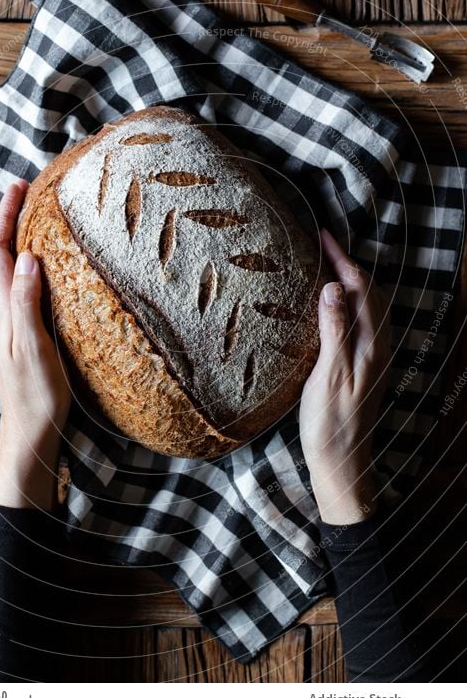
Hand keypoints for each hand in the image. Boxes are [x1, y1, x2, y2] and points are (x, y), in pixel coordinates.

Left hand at [0, 180, 71, 509]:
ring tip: (33, 218)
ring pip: (5, 269)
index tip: (19, 186)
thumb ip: (27, 301)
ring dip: (14, 238)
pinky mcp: (21, 331)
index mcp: (2, 309)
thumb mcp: (33, 346)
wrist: (30, 428)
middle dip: (6, 220)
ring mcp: (9, 321)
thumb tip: (28, 256)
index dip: (5, 217)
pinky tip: (43, 264)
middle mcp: (0, 310)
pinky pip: (18, 285)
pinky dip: (25, 262)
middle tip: (26, 193)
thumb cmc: (35, 392)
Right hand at [299, 229, 390, 524]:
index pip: (360, 288)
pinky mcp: (362, 367)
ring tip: (326, 268)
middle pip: (369, 293)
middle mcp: (377, 347)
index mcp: (371, 344)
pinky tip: (330, 309)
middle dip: (349, 265)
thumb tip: (334, 286)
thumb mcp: (329, 373)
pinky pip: (359, 323)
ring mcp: (371, 357)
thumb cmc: (331, 422)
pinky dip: (348, 304)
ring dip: (351, 283)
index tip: (322, 236)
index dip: (342, 259)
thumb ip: (334, 328)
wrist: (341, 461)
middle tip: (322, 247)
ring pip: (367, 308)